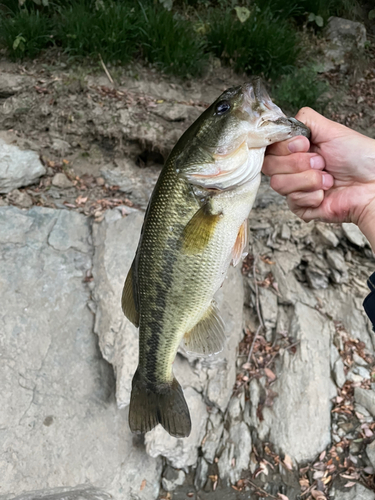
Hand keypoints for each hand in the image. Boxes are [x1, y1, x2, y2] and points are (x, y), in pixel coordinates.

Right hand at [262, 107, 374, 247]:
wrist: (373, 184)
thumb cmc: (358, 158)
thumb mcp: (330, 130)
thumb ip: (304, 120)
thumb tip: (282, 123)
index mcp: (296, 150)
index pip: (269, 148)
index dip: (284, 147)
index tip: (304, 144)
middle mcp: (292, 169)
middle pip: (269, 166)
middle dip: (298, 163)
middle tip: (321, 162)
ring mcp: (295, 189)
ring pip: (278, 184)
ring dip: (308, 179)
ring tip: (328, 179)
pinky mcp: (301, 208)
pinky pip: (293, 201)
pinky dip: (314, 195)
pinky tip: (326, 193)